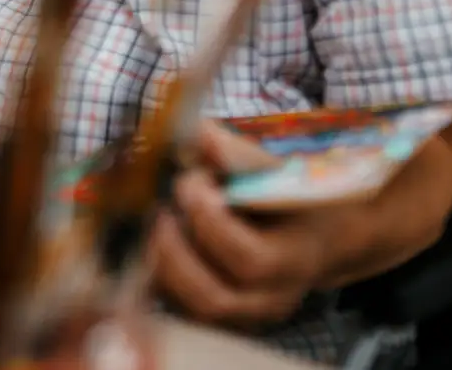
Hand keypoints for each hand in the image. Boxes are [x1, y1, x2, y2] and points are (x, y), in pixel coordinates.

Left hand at [148, 122, 335, 329]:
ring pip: (187, 308)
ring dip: (160, 261)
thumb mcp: (269, 169)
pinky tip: (150, 236)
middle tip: (161, 208)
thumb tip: (201, 133)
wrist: (301, 231)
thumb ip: (234, 153)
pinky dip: (153, 273)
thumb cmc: (280, 193)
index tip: (188, 183)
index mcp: (293, 261)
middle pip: (213, 299)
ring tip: (157, 219)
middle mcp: (268, 300)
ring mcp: (239, 318)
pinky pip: (172, 308)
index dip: (209, 221)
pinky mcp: (211, 319)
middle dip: (175, 250)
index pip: (248, 259)